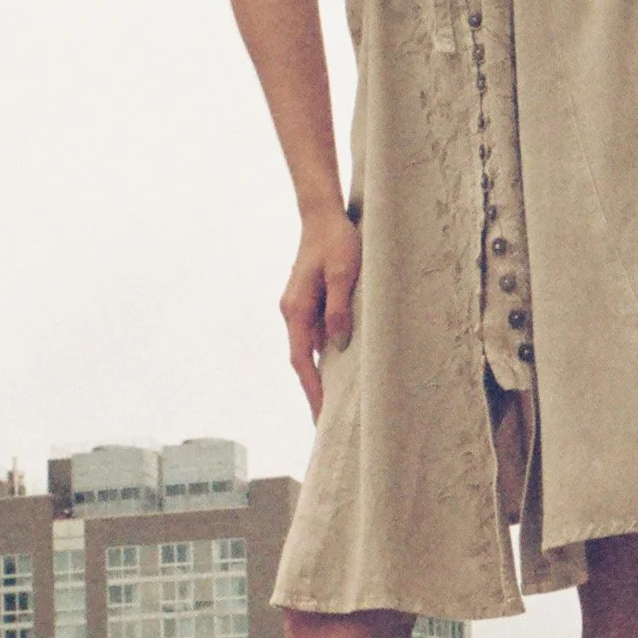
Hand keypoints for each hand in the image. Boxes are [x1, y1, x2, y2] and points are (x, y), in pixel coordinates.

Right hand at [281, 207, 361, 419]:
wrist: (322, 215)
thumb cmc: (336, 241)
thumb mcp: (343, 272)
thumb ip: (339, 308)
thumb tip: (338, 344)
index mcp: (297, 309)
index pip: (301, 360)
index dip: (311, 389)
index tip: (319, 415)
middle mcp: (293, 312)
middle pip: (301, 361)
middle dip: (312, 392)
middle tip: (324, 422)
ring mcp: (299, 308)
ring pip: (308, 350)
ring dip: (318, 376)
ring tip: (332, 403)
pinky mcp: (309, 302)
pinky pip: (315, 336)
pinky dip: (323, 357)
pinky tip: (338, 369)